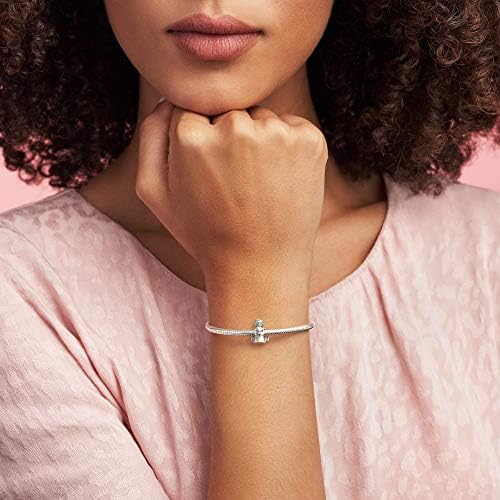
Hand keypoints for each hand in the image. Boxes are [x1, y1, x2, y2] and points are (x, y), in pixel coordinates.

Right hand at [135, 99, 328, 278]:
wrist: (260, 267)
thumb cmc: (204, 233)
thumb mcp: (155, 193)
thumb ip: (150, 136)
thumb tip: (166, 97)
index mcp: (191, 137)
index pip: (190, 112)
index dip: (198, 142)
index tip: (208, 172)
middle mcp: (235, 126)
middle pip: (227, 112)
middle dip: (228, 139)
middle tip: (234, 184)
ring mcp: (277, 133)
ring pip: (260, 118)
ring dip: (259, 142)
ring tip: (258, 186)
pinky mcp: (310, 140)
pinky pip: (290, 126)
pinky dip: (287, 146)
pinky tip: (280, 180)